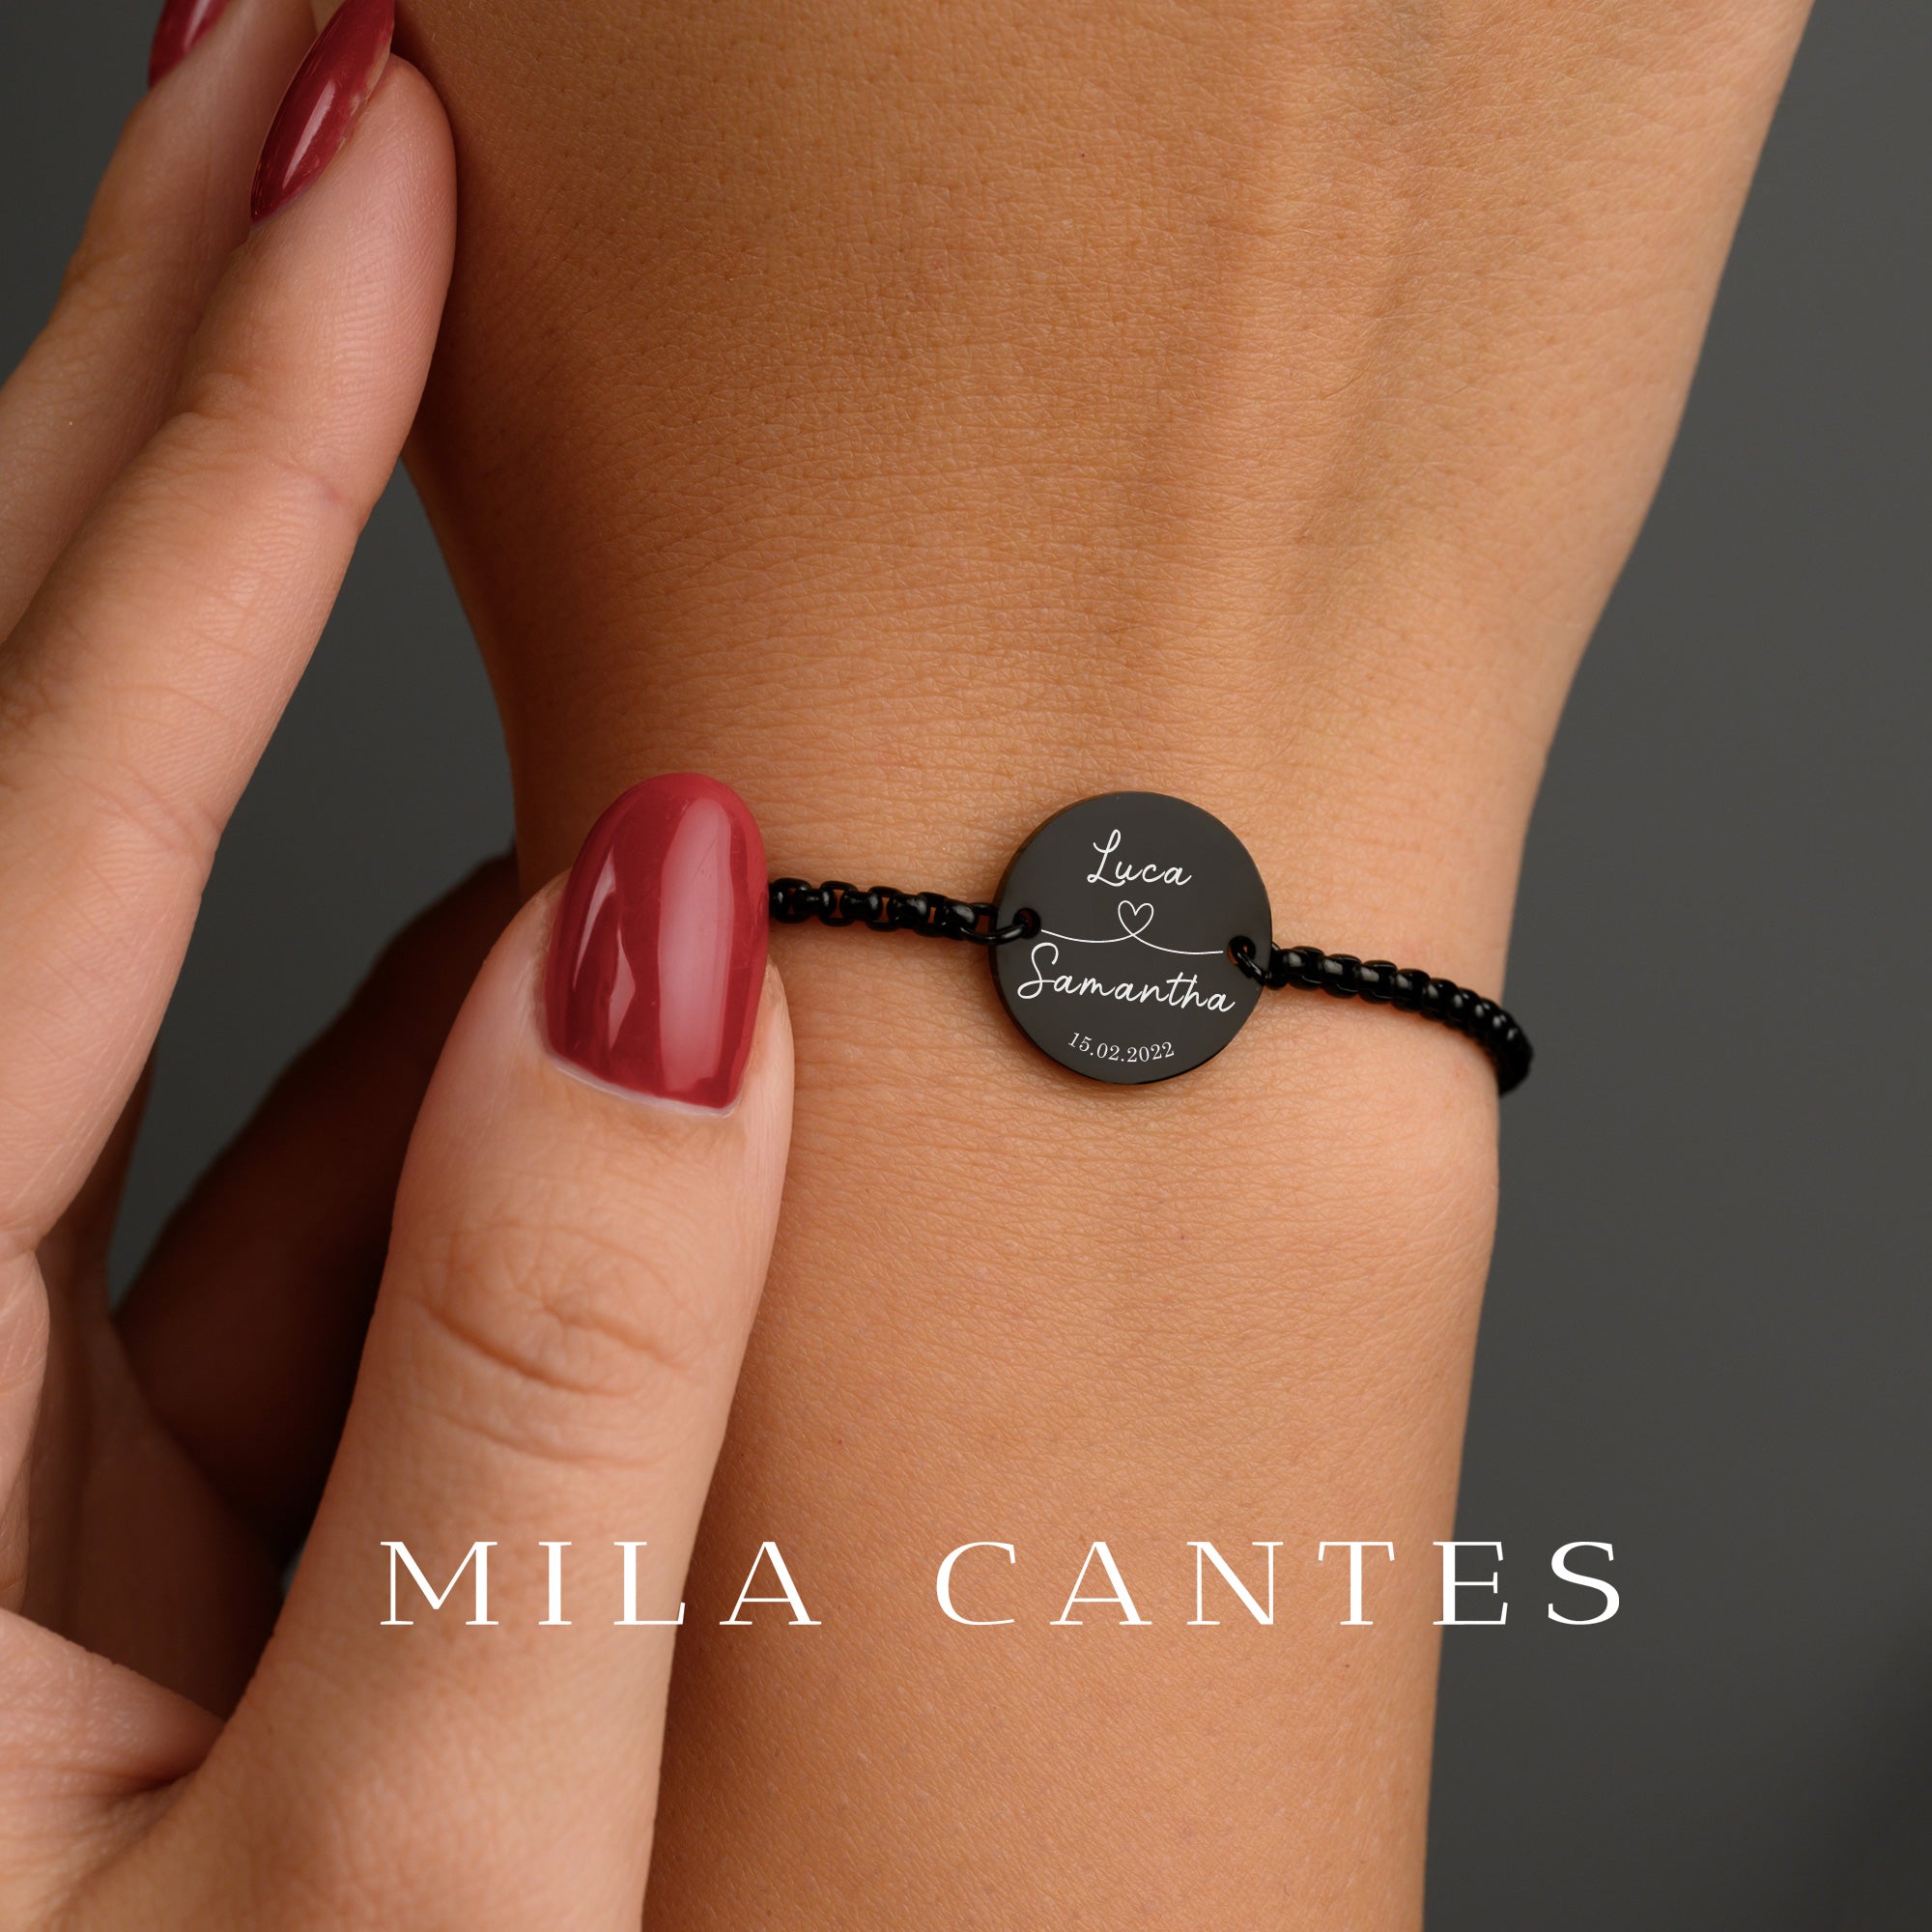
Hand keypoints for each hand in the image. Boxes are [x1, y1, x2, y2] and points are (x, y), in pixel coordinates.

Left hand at [0, 2, 791, 1923]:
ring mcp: (20, 1407)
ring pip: (203, 984)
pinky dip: (475, 1058)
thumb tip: (672, 934)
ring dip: (359, 735)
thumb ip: (554, 1388)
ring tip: (465, 448)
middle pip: (16, 770)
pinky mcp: (144, 1468)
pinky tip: (602, 967)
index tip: (370, 159)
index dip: (226, 463)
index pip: (43, 816)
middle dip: (170, 397)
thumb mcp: (418, 1877)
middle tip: (317, 83)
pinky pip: (322, 1178)